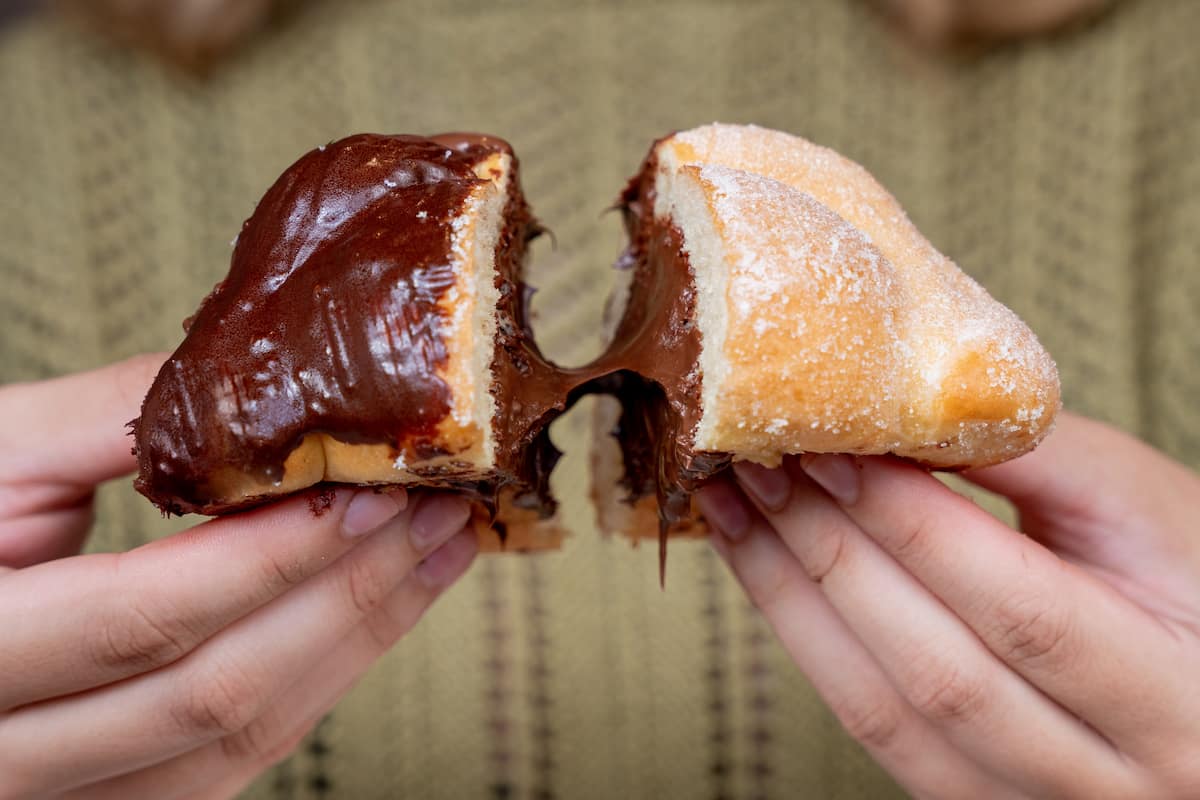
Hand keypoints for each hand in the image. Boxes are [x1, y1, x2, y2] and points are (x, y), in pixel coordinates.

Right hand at [0, 356, 477, 799]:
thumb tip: (263, 385)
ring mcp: (65, 790)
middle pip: (215, 690)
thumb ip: (115, 420)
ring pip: (238, 736)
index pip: (148, 616)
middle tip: (436, 513)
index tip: (373, 491)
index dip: (276, 555)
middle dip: (348, 595)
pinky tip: (375, 610)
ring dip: (356, 641)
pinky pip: (232, 754)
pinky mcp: (114, 791)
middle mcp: (9, 750)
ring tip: (435, 555)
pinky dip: (318, 679)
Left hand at [697, 413, 1199, 798]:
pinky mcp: (972, 799)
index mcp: (1177, 694)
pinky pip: (871, 729)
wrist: (1199, 669)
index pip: (1020, 609)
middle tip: (757, 466)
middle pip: (938, 671)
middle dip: (831, 555)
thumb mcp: (1133, 502)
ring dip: (792, 599)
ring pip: (885, 713)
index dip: (912, 527)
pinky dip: (809, 642)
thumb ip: (1022, 454)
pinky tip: (768, 570)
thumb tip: (884, 416)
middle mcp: (1111, 777)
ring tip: (734, 511)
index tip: (832, 451)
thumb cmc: (1185, 571)